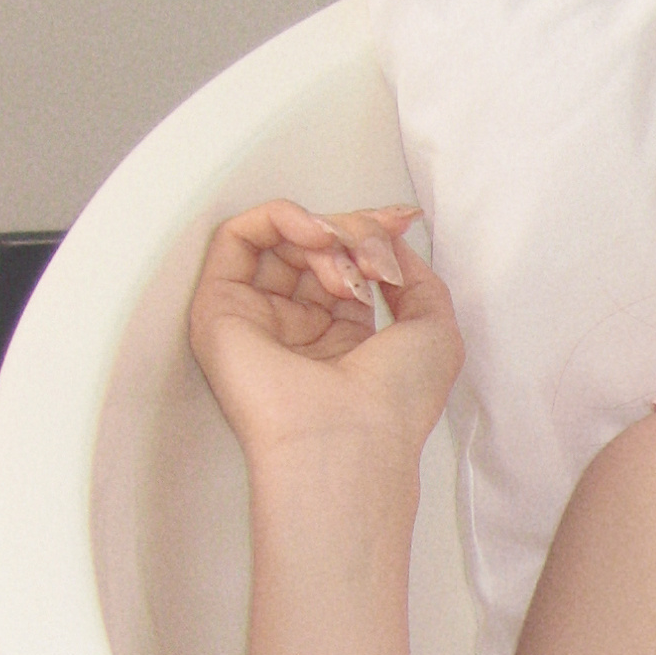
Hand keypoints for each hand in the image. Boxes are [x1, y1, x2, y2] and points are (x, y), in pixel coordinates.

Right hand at [187, 201, 462, 474]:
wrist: (350, 436)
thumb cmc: (394, 402)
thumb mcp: (435, 328)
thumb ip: (415, 276)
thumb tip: (387, 239)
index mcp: (345, 336)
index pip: (348, 263)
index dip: (374, 234)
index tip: (400, 223)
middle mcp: (298, 327)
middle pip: (317, 246)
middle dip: (356, 233)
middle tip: (374, 257)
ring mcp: (257, 317)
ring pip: (282, 238)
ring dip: (325, 232)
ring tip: (349, 265)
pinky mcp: (220, 307)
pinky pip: (237, 237)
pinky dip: (279, 218)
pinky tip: (315, 235)